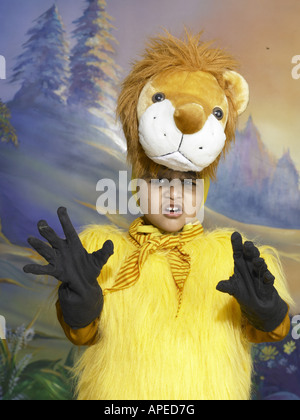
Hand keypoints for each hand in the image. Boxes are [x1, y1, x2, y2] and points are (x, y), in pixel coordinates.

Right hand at [23, 207, 113, 328]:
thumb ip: (105, 251)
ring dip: (39, 245)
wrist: (85, 284)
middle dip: (48, 231)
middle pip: (54, 238)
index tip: (61, 208)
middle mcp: (63, 249)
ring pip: (47, 251)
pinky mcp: (55, 271)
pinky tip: (25, 269)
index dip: (65, 219)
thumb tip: (110, 243)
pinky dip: (35, 269)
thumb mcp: (100, 259)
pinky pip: (44, 269)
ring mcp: (58, 259)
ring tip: (30, 239)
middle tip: (41, 223)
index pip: (69, 229)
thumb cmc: (91, 268)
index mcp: (74, 244)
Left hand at [216, 232, 287, 331]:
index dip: (237, 243)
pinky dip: (267, 277)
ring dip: (259, 262)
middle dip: (250, 249)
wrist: (257, 305)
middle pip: (250, 254)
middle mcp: (250, 265)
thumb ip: (227, 286)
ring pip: (260, 264)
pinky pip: (268, 279)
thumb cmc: (243, 292)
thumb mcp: (233, 289)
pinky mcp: (267, 283)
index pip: (238, 251)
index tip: (235, 234)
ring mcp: (259, 273)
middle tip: (248, 244)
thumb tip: (218, 286)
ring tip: (257, 261)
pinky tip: (266, 276)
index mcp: (240, 263)